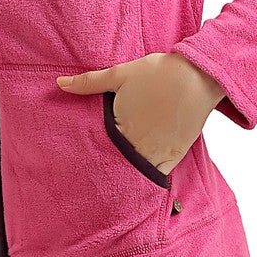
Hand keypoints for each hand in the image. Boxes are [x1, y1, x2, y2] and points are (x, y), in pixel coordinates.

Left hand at [55, 52, 224, 174]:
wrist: (197, 77)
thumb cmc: (158, 73)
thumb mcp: (119, 74)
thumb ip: (89, 82)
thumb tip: (59, 84)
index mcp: (119, 129)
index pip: (98, 151)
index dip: (90, 156)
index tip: (81, 163)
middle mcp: (137, 146)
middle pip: (115, 165)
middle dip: (106, 168)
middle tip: (94, 179)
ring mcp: (157, 153)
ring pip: (135, 174)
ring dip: (126, 175)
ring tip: (115, 182)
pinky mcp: (174, 155)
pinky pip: (157, 175)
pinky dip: (148, 177)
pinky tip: (140, 177)